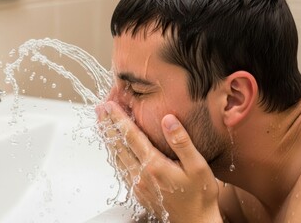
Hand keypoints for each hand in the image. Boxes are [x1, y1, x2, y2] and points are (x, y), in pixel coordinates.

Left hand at [96, 101, 222, 222]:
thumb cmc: (200, 196)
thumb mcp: (198, 166)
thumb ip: (182, 142)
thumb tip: (168, 120)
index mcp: (155, 166)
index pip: (131, 136)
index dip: (119, 119)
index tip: (110, 105)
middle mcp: (142, 175)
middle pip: (119, 145)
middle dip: (108, 125)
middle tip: (99, 110)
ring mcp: (138, 185)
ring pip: (117, 157)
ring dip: (109, 139)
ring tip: (103, 125)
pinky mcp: (138, 191)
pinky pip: (121, 168)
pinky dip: (114, 154)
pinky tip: (114, 148)